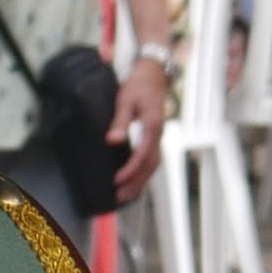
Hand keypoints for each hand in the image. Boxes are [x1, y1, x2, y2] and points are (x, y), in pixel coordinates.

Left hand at [109, 52, 168, 199]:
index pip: (143, 154)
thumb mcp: (126, 100)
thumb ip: (120, 121)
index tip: (118, 179)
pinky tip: (133, 181)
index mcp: (152, 127)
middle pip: (150, 166)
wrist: (153, 77)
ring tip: (126, 195)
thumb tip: (113, 140)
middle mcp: (158, 136)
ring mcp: (158, 138)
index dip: (131, 169)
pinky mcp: (154, 139)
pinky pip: (150, 161)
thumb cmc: (138, 86)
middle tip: (121, 196)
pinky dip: (142, 174)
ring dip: (140, 182)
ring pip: (152, 166)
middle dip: (136, 183)